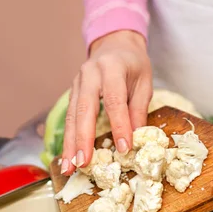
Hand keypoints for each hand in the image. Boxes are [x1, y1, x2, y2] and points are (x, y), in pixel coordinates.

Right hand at [61, 30, 151, 174]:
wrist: (116, 44)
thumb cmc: (133, 65)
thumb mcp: (144, 83)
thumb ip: (139, 109)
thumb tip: (136, 138)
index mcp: (112, 67)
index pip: (115, 100)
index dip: (119, 125)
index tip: (123, 148)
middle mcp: (90, 73)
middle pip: (84, 108)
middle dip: (83, 138)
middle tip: (83, 163)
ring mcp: (77, 82)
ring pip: (72, 115)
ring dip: (70, 143)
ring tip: (69, 167)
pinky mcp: (73, 92)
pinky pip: (69, 117)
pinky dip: (68, 138)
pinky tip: (67, 156)